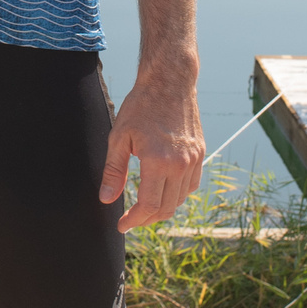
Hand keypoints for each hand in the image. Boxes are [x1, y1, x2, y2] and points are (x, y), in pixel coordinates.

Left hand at [99, 61, 203, 231]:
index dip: (134, 220)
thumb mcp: (119, 138)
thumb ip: (113, 171)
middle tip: (131, 220)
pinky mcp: (200, 154)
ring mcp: (193, 160)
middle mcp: (179, 165)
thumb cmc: (141, 106)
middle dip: (147, 219)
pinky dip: (178, 195)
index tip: (122, 225)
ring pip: (180, 199)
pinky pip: (191, 185)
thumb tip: (106, 199)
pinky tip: (164, 191)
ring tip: (145, 208)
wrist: (170, 82)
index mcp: (157, 161)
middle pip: (166, 208)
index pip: (149, 206)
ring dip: (162, 209)